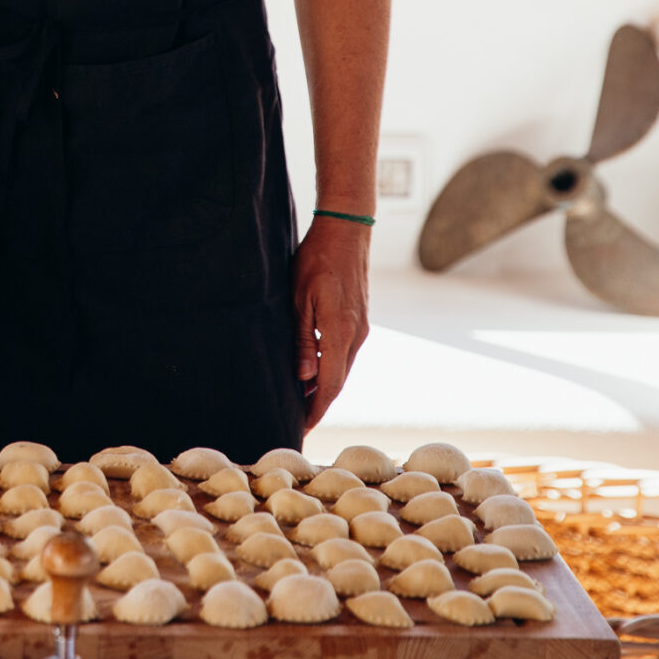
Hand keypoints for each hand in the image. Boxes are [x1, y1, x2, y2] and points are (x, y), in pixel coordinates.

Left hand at [293, 217, 370, 429]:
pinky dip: (330, 367)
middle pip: (338, 380)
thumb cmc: (317, 259)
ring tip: (301, 401)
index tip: (302, 427)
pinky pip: (344, 352)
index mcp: (340, 332)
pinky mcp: (359, 319)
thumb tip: (303, 377)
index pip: (330, 384)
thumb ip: (302, 339)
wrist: (346, 231)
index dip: (316, 408)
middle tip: (298, 421)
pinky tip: (313, 370)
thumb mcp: (300, 298)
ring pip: (342, 367)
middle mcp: (356, 335)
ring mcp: (360, 327)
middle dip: (319, 403)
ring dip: (324, 386)